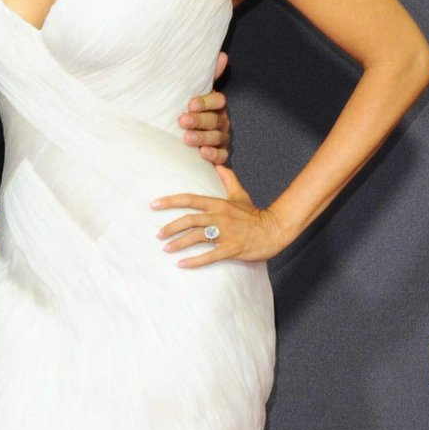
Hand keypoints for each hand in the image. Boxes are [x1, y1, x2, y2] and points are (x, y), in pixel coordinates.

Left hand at [152, 166, 285, 267]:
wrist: (275, 230)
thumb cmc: (254, 214)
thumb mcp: (240, 195)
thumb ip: (228, 179)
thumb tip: (219, 164)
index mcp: (219, 204)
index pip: (190, 199)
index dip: (170, 201)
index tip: (154, 204)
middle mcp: (219, 217)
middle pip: (189, 220)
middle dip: (170, 227)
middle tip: (158, 235)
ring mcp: (226, 233)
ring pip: (196, 237)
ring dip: (179, 243)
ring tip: (166, 249)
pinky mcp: (232, 248)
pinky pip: (210, 256)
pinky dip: (194, 261)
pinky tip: (181, 264)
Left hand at [179, 51, 229, 164]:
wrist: (183, 136)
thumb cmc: (190, 112)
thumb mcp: (196, 93)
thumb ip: (206, 77)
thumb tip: (222, 55)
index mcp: (217, 105)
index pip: (218, 101)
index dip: (206, 102)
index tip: (190, 104)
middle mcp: (222, 121)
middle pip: (215, 120)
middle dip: (199, 121)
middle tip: (182, 121)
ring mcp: (221, 138)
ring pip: (217, 138)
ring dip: (202, 138)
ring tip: (187, 139)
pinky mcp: (220, 154)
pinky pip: (221, 157)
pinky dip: (213, 157)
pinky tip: (204, 155)